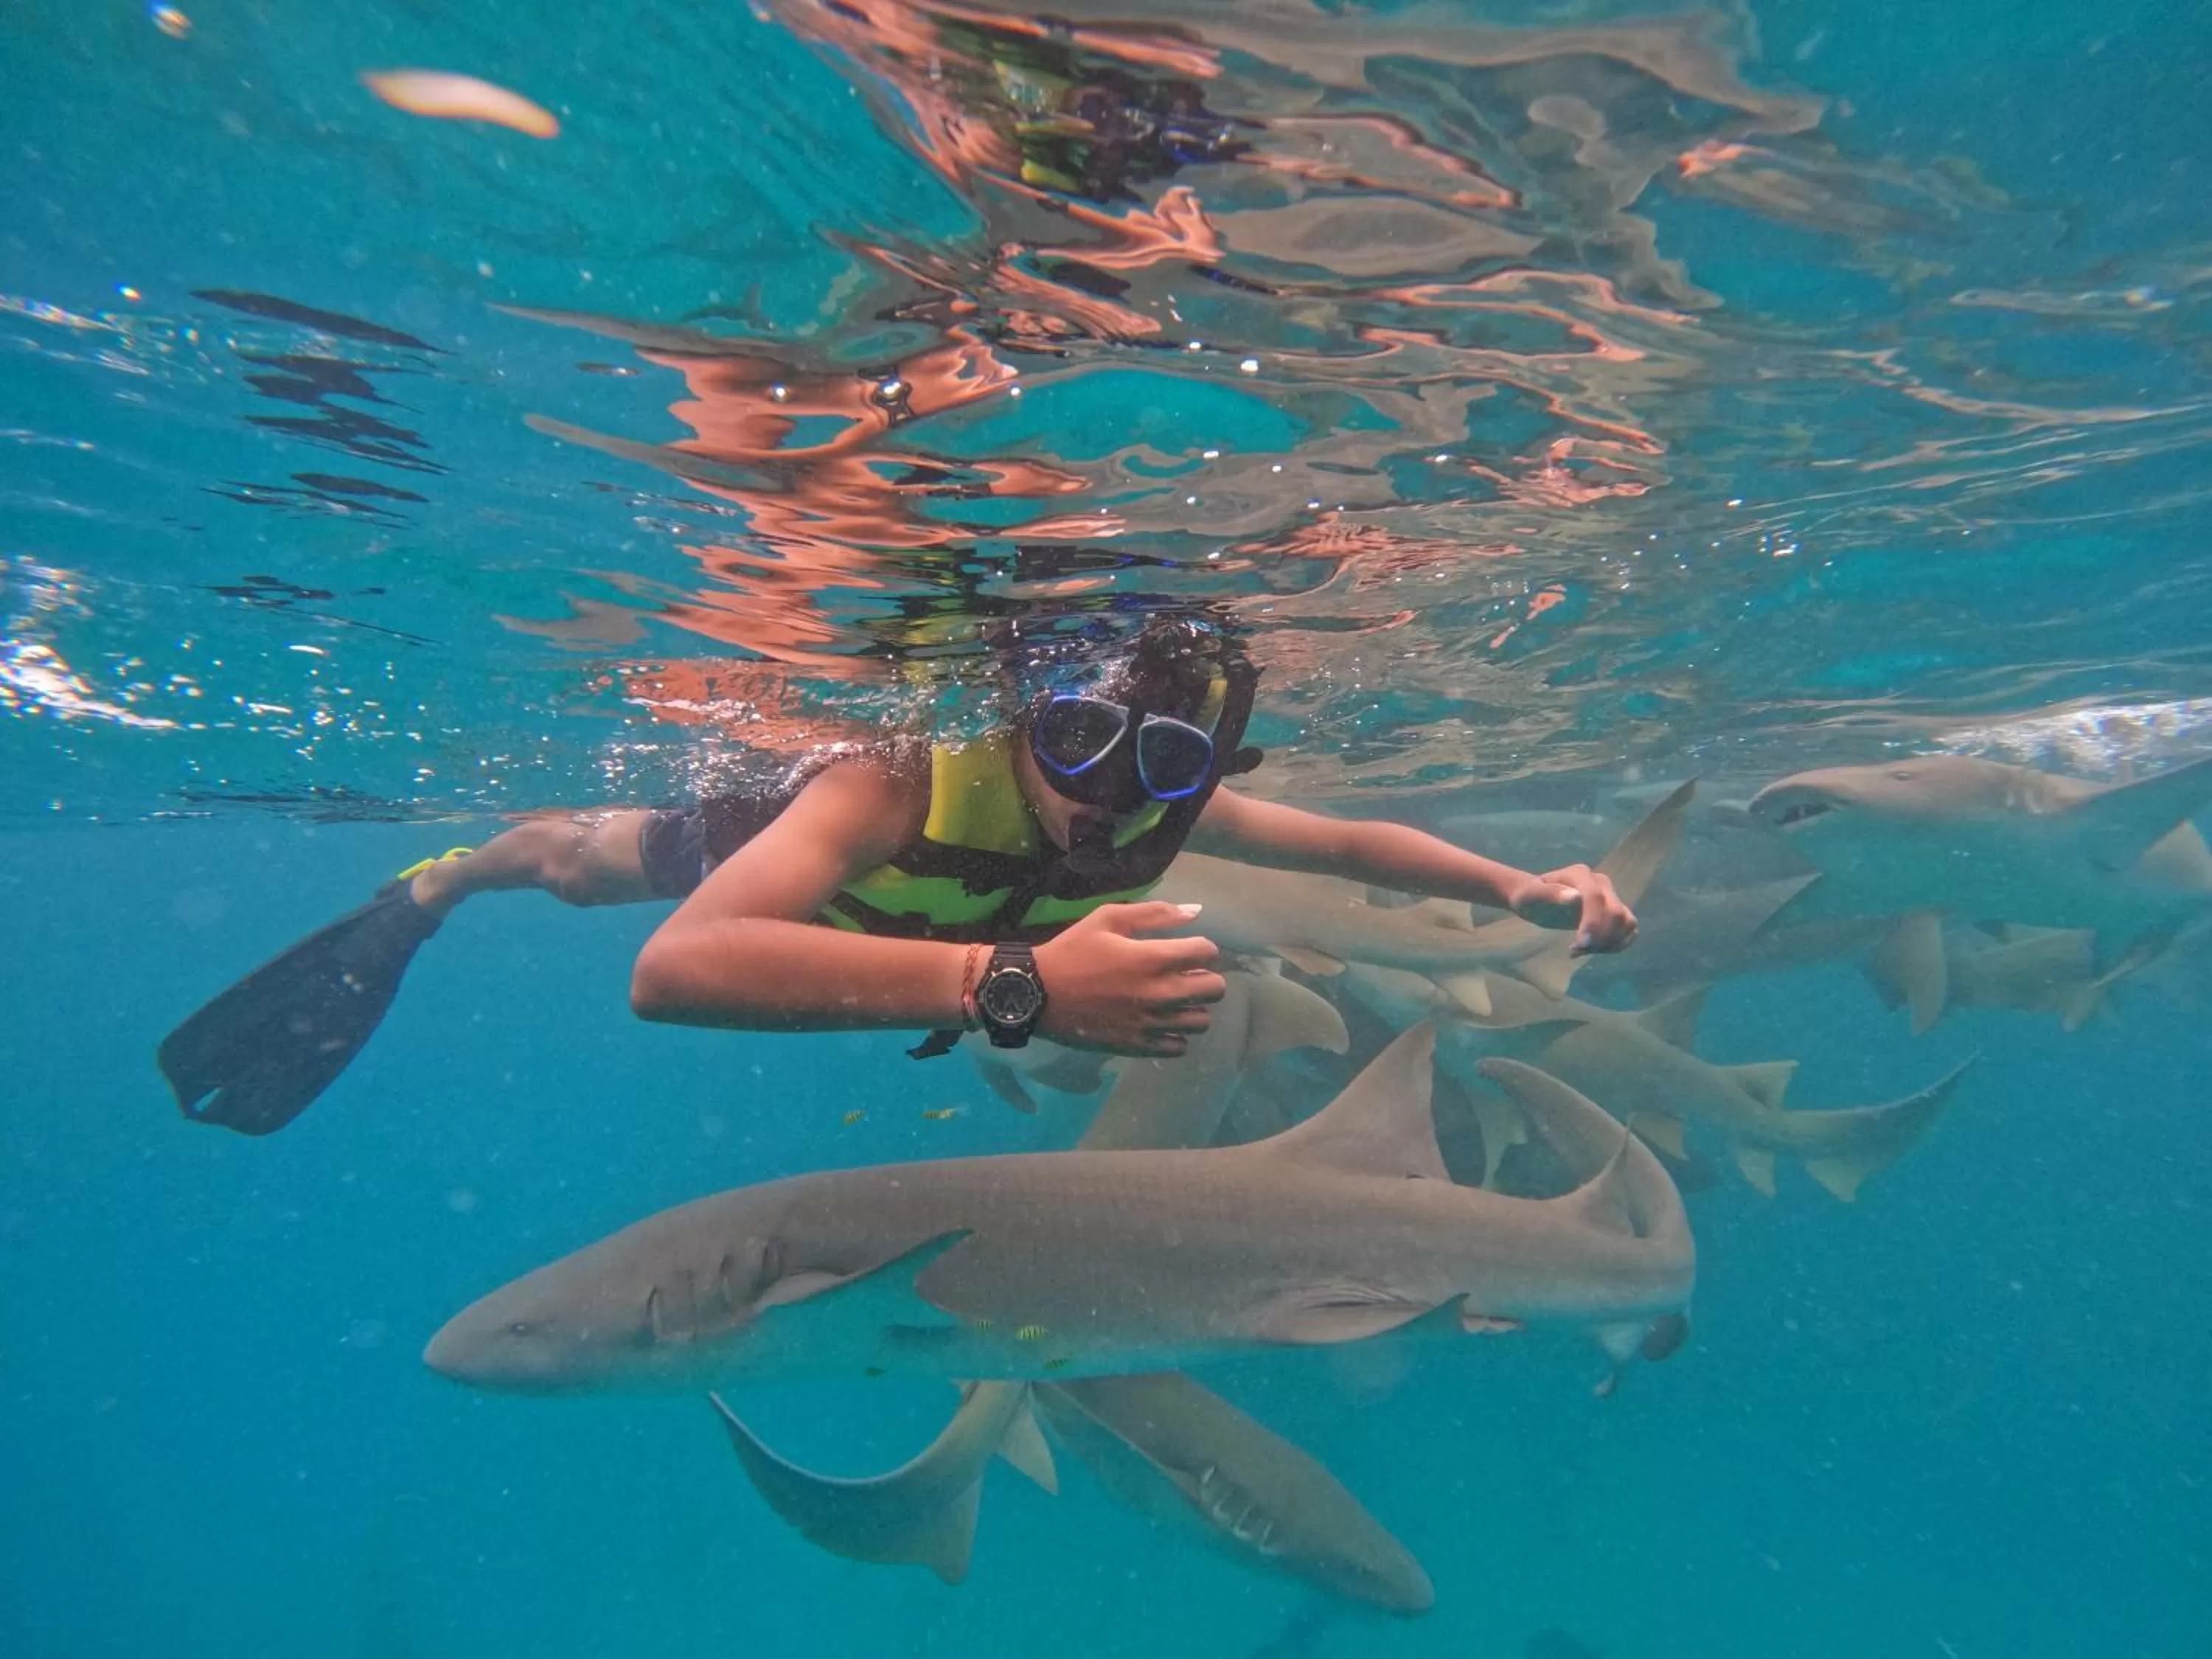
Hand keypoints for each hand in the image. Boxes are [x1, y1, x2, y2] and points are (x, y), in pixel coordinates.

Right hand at [1033, 901, 1226, 1056]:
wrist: (1037, 993)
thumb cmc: (1072, 950)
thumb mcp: (1108, 918)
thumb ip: (1155, 913)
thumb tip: (1195, 912)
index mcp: (1151, 959)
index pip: (1207, 952)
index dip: (1201, 947)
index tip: (1187, 948)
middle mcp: (1157, 994)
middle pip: (1215, 990)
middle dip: (1206, 976)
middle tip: (1186, 974)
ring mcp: (1149, 1024)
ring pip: (1201, 1021)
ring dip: (1193, 1007)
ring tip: (1174, 999)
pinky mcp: (1137, 1046)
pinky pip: (1178, 1046)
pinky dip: (1176, 1034)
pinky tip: (1160, 1021)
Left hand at [1508, 864, 1637, 955]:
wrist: (1537, 898)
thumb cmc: (1530, 896)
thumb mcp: (1531, 895)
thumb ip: (1550, 893)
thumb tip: (1574, 896)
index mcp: (1580, 875)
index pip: (1595, 897)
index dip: (1592, 922)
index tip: (1580, 944)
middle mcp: (1601, 882)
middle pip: (1615, 912)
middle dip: (1600, 937)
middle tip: (1577, 949)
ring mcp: (1611, 896)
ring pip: (1627, 922)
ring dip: (1609, 942)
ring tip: (1583, 949)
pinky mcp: (1615, 911)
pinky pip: (1629, 929)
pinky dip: (1617, 943)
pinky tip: (1595, 949)